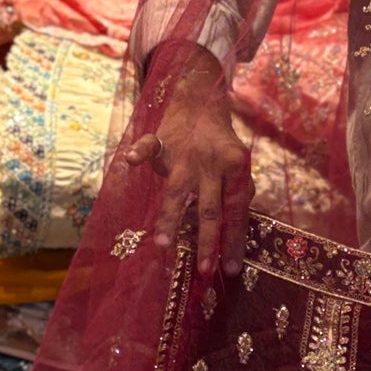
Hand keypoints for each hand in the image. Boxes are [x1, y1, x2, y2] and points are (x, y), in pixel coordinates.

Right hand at [125, 44, 251, 279]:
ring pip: (178, 191)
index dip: (234, 241)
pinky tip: (130, 161)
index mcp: (236, 171)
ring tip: (163, 245)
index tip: (230, 269)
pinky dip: (140, 153)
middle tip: (205, 269)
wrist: (202, 101)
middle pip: (210, 208)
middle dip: (207, 240)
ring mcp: (185, 155)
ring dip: (170, 219)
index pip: (237, 212)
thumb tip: (239, 231)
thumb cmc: (222, 145)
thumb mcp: (239, 167)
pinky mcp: (163, 142)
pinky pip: (149, 147)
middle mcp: (211, 166)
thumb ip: (240, 195)